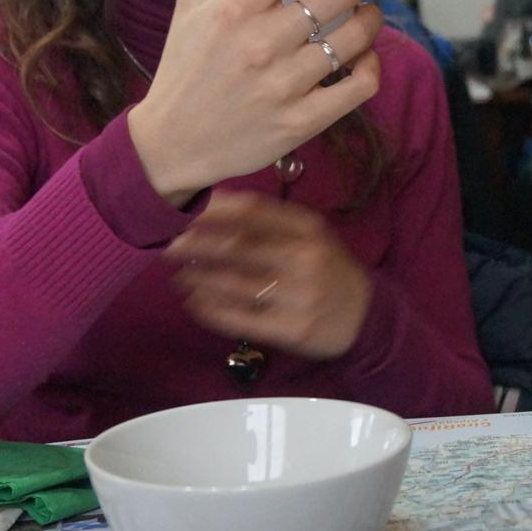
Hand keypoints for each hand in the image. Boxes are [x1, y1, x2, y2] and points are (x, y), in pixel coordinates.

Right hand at [128, 0, 387, 203]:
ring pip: (357, 35)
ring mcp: (285, 84)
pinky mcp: (302, 121)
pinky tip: (362, 54)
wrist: (172, 143)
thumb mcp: (187, 0)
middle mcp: (262, 42)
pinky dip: (372, 64)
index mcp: (235, 6)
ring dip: (373, 14)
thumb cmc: (185, 66)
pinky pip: (360, 84)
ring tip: (366, 9)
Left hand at [168, 192, 372, 359]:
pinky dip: (211, 309)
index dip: (212, 211)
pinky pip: (241, 317)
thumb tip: (213, 201)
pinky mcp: (290, 330)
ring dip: (198, 278)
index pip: (252, 212)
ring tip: (177, 274)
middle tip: (166, 243)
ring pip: (234, 284)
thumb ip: (268, 219)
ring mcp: (297, 297)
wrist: (365, 317)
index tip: (182, 211)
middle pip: (238, 247)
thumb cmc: (326, 268)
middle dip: (195, 244)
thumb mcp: (309, 235)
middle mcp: (303, 259)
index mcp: (308, 229)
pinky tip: (194, 301)